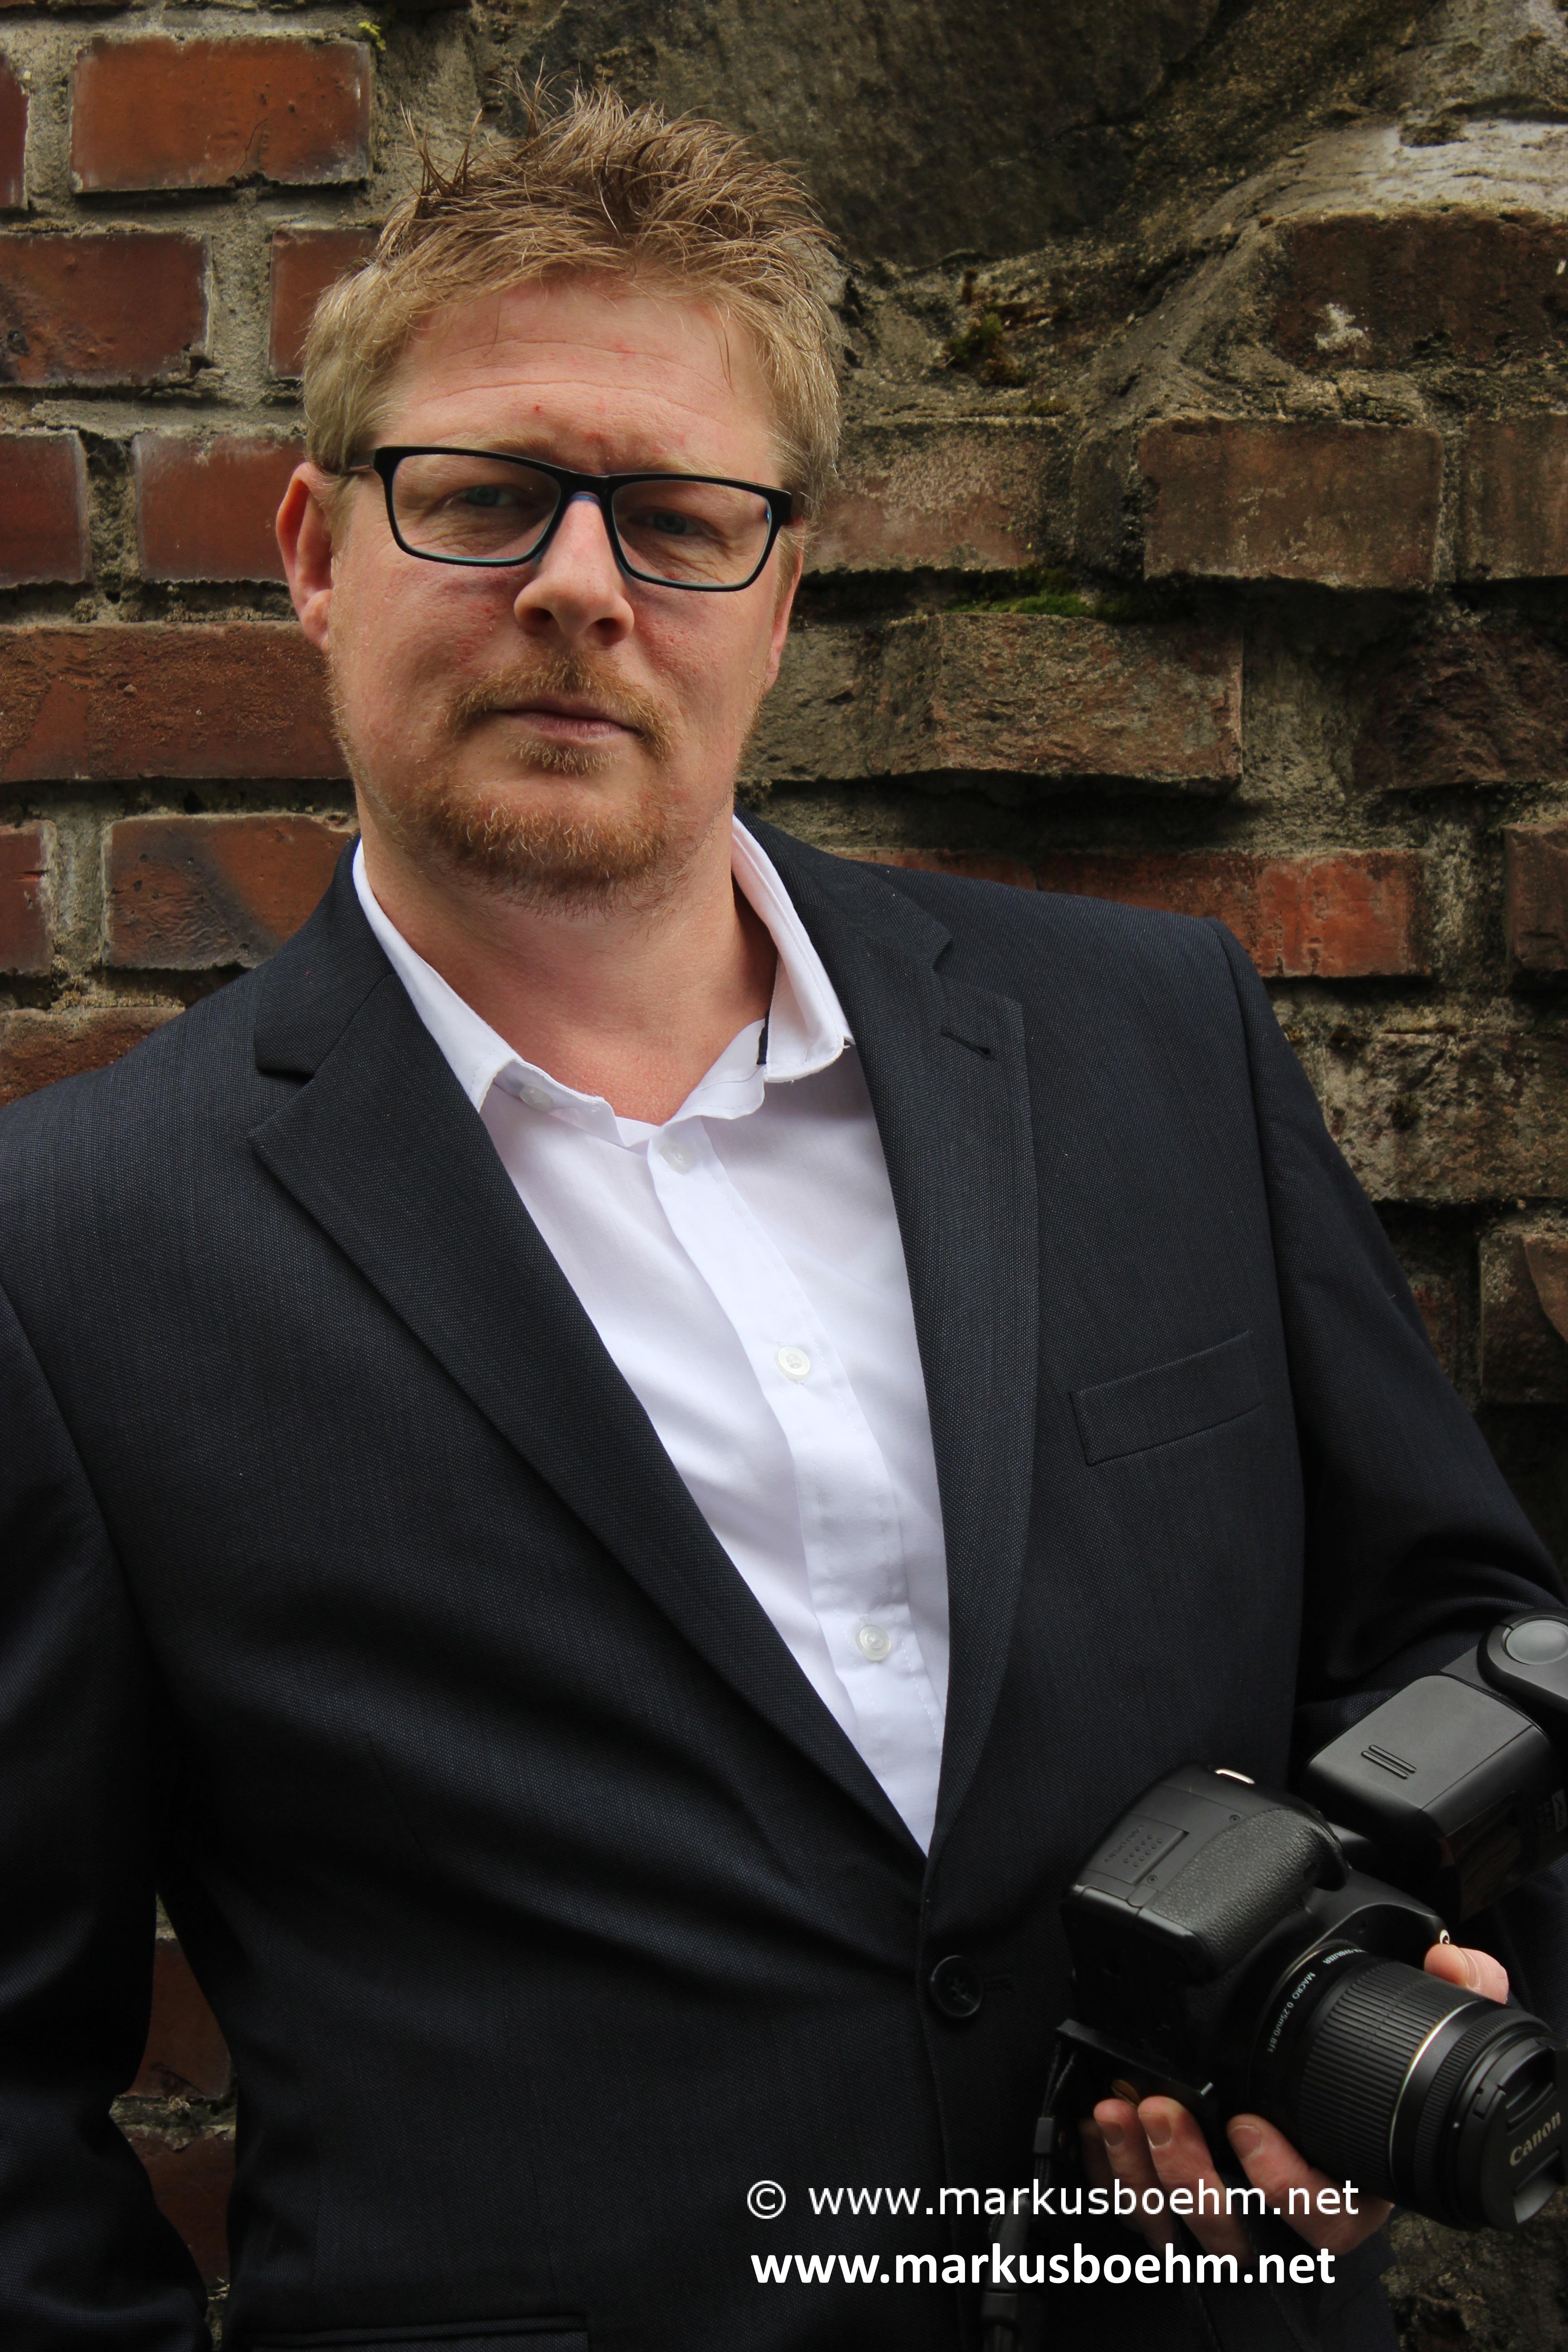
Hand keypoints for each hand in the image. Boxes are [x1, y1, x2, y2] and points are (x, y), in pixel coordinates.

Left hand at [1080, 1941, 1508, 2262]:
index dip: (1286, 2186)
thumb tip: (1457, 1965)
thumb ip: (1452, 2002)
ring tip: (1119, 2109)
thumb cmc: (1367, 2101)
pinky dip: (1111, 2173)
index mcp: (1349, 2193)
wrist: (1330, 2135)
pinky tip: (1096, 2128)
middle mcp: (1287, 2220)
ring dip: (1142, 2172)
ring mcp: (1231, 2219)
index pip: (1323, 2219)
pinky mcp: (1180, 2210)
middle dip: (1190, 2175)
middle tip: (1162, 2110)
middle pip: (1235, 2230)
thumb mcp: (1419, 2049)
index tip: (1250, 2128)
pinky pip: (1138, 2212)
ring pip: (1179, 2228)